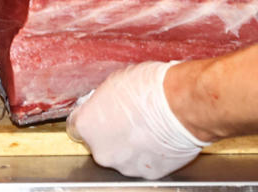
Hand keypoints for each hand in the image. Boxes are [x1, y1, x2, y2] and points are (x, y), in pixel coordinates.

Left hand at [67, 61, 208, 178]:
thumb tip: (103, 105)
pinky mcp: (147, 173)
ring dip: (130, 146)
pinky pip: (143, 163)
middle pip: (100, 143)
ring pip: (122, 156)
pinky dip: (148, 154)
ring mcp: (124, 165)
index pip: (77, 126)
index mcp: (87, 126)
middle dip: (111, 133)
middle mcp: (101, 151)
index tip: (100, 114)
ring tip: (147, 128)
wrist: (180, 106)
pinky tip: (158, 138)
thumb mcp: (114, 82)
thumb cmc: (149, 89)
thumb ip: (102, 101)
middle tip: (128, 119)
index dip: (91, 118)